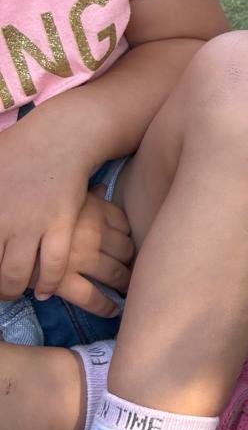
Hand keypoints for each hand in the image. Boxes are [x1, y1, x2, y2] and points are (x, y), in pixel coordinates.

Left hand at [0, 116, 93, 301]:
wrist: (59, 138)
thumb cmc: (15, 152)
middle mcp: (1, 218)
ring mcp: (30, 223)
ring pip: (17, 276)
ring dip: (13, 290)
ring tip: (14, 290)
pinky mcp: (60, 224)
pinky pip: (53, 266)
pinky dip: (49, 283)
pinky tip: (46, 290)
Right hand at [41, 191, 134, 316]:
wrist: (0, 222)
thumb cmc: (31, 204)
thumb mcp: (61, 193)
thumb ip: (84, 195)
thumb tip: (101, 189)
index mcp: (93, 208)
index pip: (124, 224)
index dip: (128, 237)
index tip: (126, 246)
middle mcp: (92, 232)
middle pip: (126, 250)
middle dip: (130, 263)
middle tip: (131, 272)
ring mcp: (78, 256)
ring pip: (114, 273)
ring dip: (123, 284)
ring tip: (124, 291)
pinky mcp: (60, 280)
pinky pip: (91, 297)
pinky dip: (104, 306)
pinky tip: (111, 310)